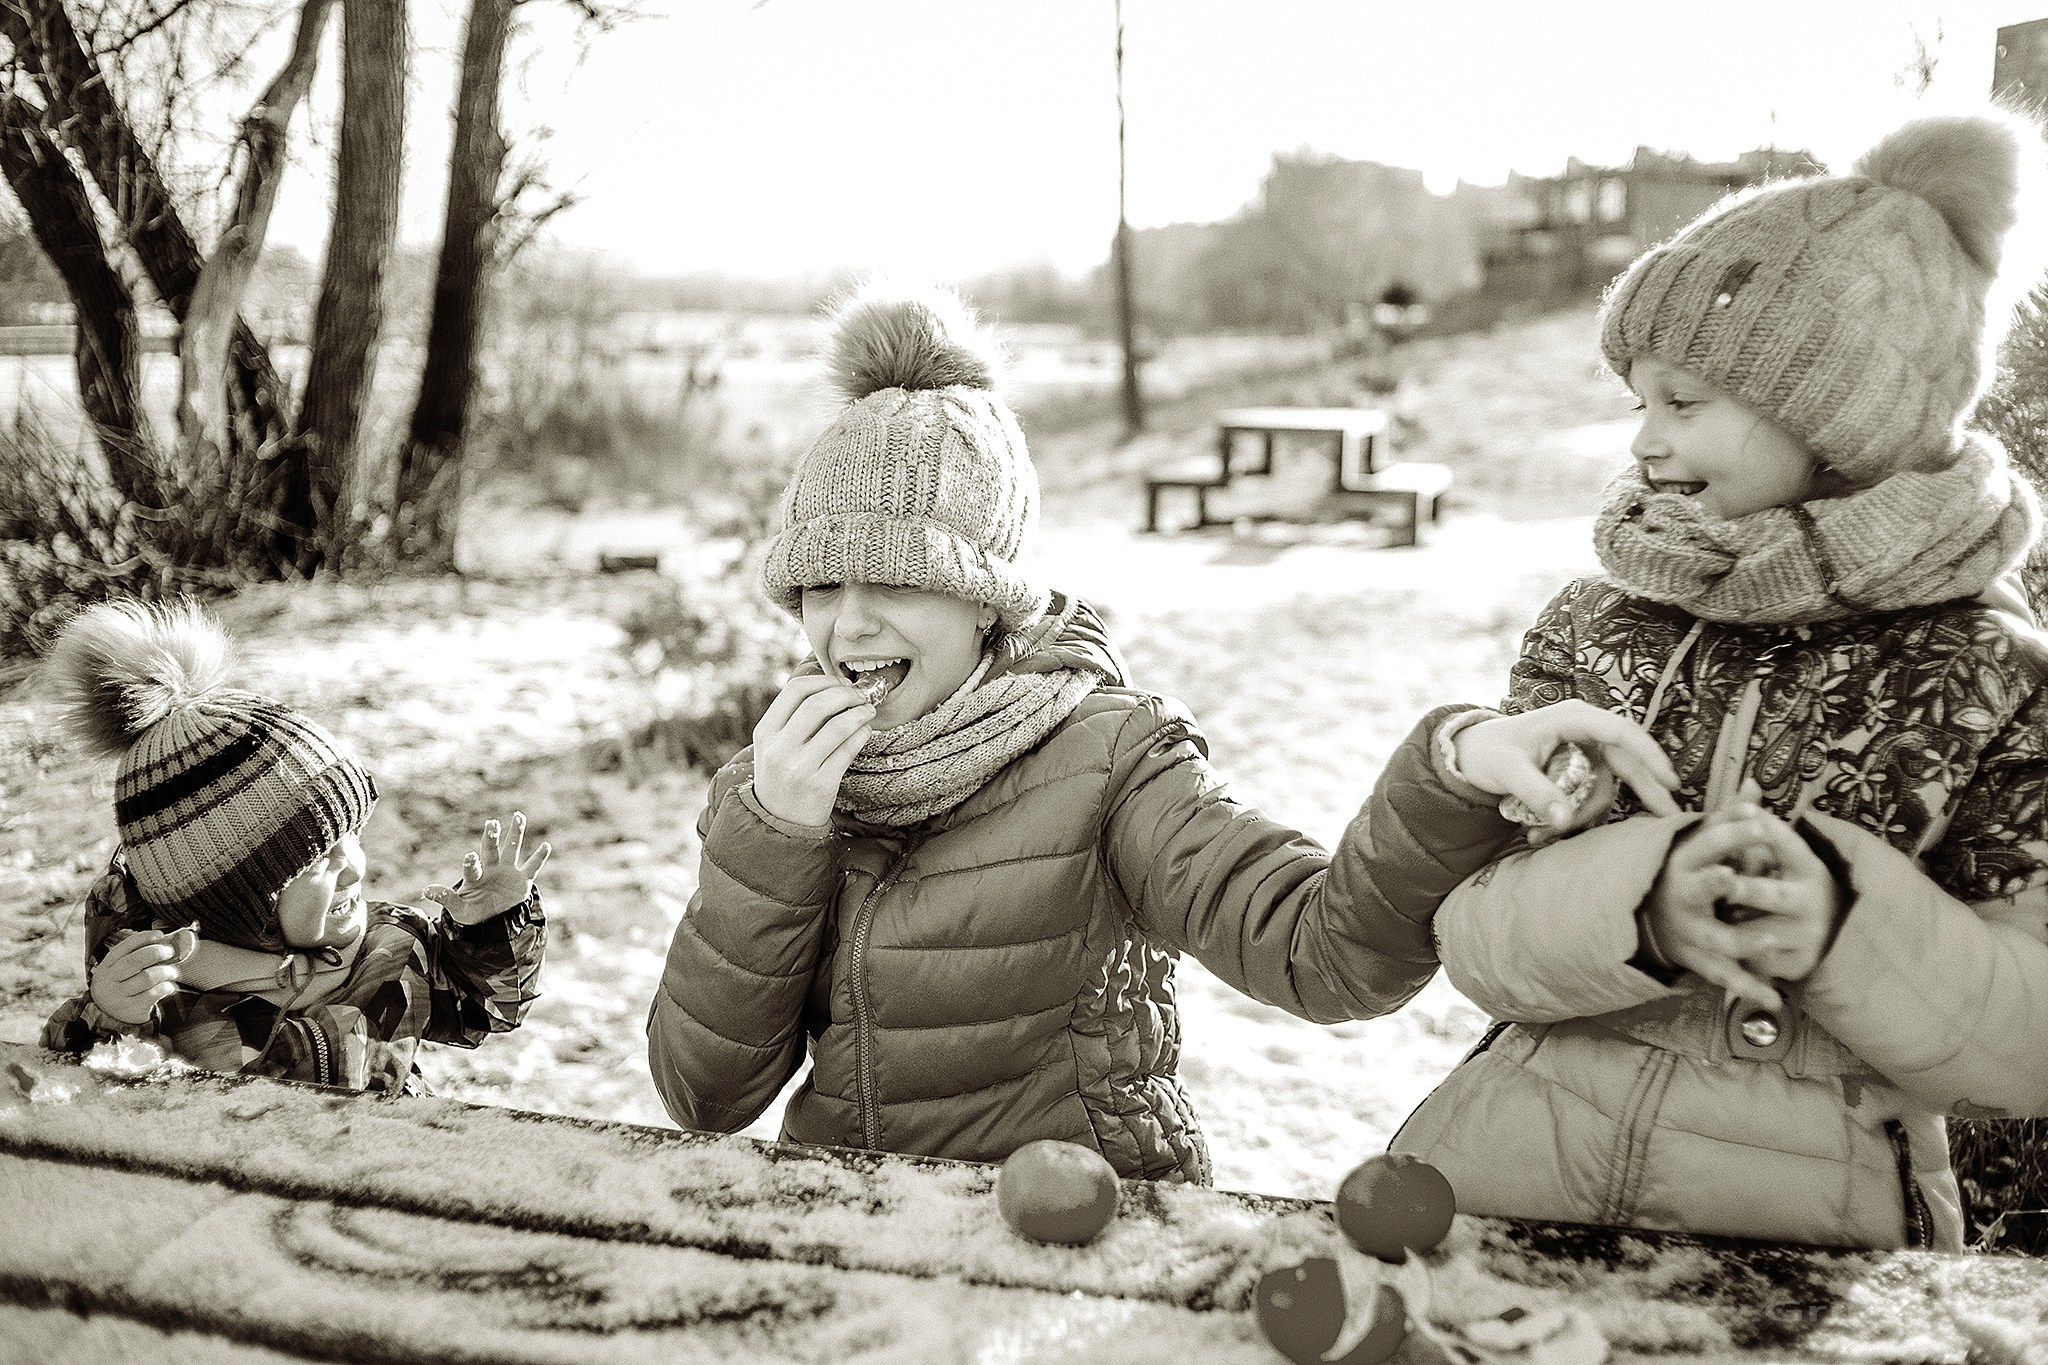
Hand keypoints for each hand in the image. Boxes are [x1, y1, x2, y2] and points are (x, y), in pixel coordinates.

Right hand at [89, 929, 188, 1025]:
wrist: (112, 1017)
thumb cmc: (123, 986)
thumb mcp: (122, 971)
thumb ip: (138, 956)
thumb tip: (168, 939)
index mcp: (105, 967)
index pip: (123, 948)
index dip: (142, 938)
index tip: (160, 934)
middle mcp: (108, 981)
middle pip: (134, 961)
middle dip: (156, 952)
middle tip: (169, 952)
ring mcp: (118, 997)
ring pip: (147, 977)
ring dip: (165, 971)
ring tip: (172, 972)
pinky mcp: (130, 1009)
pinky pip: (153, 994)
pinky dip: (166, 987)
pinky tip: (168, 987)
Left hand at [425, 812, 550, 924]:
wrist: (491, 918)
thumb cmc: (472, 910)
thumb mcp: (458, 909)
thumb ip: (446, 898)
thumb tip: (426, 890)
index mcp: (475, 876)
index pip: (472, 867)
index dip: (470, 862)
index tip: (469, 856)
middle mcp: (491, 868)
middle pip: (491, 850)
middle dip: (491, 838)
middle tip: (491, 824)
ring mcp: (508, 871)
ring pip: (512, 849)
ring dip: (515, 833)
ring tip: (518, 816)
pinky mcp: (522, 880)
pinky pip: (532, 867)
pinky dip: (539, 857)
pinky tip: (546, 845)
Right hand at [749, 673, 875, 825]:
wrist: (779, 821)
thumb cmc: (782, 774)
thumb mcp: (774, 745)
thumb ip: (794, 718)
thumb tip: (834, 686)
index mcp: (765, 732)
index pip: (796, 690)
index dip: (824, 680)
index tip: (841, 683)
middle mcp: (779, 749)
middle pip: (818, 704)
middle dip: (846, 693)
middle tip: (861, 694)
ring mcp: (800, 768)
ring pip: (838, 726)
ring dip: (860, 712)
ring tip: (868, 710)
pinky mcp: (822, 784)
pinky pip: (849, 750)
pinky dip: (862, 734)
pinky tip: (865, 731)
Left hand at [1455, 700, 1680, 826]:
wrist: (1471, 753)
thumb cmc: (1489, 751)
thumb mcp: (1507, 770)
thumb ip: (1535, 792)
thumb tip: (1564, 820)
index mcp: (1574, 718)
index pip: (1621, 732)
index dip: (1649, 755)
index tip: (1669, 780)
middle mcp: (1586, 732)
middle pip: (1627, 762)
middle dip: (1647, 790)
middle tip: (1671, 816)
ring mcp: (1585, 753)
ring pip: (1604, 789)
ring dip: (1581, 816)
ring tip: (1539, 835)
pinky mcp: (1579, 771)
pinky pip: (1588, 797)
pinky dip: (1571, 817)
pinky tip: (1542, 832)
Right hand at [1640, 807, 1838, 1011]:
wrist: (1647, 918)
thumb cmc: (1686, 872)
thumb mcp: (1699, 842)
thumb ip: (1728, 816)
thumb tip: (1755, 781)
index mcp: (1684, 863)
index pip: (1706, 842)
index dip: (1731, 830)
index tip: (1758, 817)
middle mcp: (1684, 897)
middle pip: (1701, 889)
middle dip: (1718, 884)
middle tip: (1736, 877)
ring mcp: (1691, 931)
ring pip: (1716, 937)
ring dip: (1741, 939)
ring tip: (1768, 938)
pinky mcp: (1700, 959)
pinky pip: (1726, 975)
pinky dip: (1750, 987)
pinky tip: (1775, 998)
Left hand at [1709, 804, 1841, 985]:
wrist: (1836, 933)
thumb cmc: (1796, 884)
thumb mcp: (1788, 854)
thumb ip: (1762, 823)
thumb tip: (1747, 782)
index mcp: (1809, 867)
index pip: (1786, 844)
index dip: (1763, 832)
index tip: (1744, 821)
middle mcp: (1812, 900)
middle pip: (1767, 892)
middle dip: (1740, 888)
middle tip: (1717, 880)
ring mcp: (1808, 935)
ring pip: (1754, 930)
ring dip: (1731, 925)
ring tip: (1716, 917)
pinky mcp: (1798, 964)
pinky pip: (1757, 960)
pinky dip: (1740, 954)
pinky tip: (1730, 948)